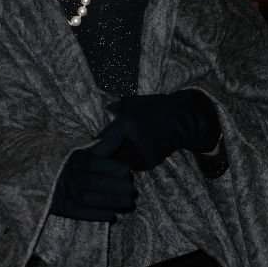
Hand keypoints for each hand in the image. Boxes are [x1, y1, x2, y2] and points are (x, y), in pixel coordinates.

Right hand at [50, 124, 136, 221]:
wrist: (32, 176)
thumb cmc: (59, 161)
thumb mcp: (78, 150)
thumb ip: (100, 146)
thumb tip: (121, 135)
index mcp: (76, 159)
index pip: (101, 164)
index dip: (117, 170)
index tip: (128, 173)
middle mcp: (72, 176)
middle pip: (100, 183)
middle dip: (120, 188)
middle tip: (133, 191)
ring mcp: (66, 193)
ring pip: (94, 199)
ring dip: (114, 202)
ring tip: (128, 204)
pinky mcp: (61, 208)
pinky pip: (82, 213)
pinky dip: (98, 215)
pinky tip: (112, 216)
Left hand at [95, 90, 220, 170]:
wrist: (184, 120)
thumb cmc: (157, 107)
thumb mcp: (135, 102)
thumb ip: (117, 107)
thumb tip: (105, 110)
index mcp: (127, 124)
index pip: (102, 140)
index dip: (92, 147)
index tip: (83, 151)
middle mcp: (134, 141)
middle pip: (109, 154)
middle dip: (101, 156)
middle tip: (92, 158)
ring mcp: (143, 153)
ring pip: (120, 161)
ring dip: (114, 160)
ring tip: (108, 158)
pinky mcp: (150, 162)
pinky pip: (132, 164)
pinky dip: (128, 162)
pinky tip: (129, 155)